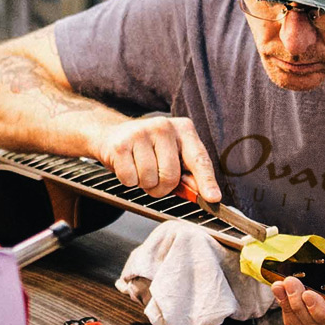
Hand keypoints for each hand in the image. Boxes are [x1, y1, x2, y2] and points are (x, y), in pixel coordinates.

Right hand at [91, 115, 221, 201]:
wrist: (111, 134)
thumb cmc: (148, 149)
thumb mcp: (173, 155)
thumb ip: (190, 174)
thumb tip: (205, 194)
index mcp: (184, 129)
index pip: (199, 159)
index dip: (206, 181)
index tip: (213, 198)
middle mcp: (164, 126)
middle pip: (171, 176)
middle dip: (162, 187)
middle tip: (155, 179)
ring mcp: (141, 133)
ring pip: (150, 179)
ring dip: (144, 184)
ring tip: (140, 169)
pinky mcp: (120, 144)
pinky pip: (130, 179)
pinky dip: (129, 181)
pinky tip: (128, 166)